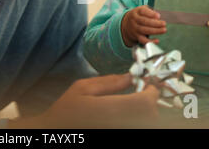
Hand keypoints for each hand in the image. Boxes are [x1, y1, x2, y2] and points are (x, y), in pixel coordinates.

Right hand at [8, 74, 159, 127]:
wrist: (56, 129)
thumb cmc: (66, 109)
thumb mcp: (82, 88)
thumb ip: (108, 82)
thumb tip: (131, 76)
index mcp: (110, 110)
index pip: (146, 102)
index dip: (152, 91)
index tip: (148, 84)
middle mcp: (119, 123)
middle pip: (151, 114)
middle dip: (149, 101)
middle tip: (141, 90)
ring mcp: (120, 128)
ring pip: (146, 121)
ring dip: (145, 110)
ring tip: (133, 100)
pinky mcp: (118, 132)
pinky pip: (136, 124)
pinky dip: (138, 117)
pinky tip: (126, 111)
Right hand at [121, 6, 166, 46]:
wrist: (126, 24)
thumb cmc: (139, 16)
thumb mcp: (142, 10)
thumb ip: (151, 12)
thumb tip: (159, 17)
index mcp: (136, 12)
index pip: (143, 11)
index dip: (151, 14)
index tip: (158, 16)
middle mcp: (134, 20)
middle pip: (144, 21)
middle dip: (155, 23)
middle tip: (164, 23)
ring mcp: (135, 29)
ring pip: (145, 30)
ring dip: (155, 31)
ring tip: (164, 30)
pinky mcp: (136, 36)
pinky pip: (143, 40)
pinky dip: (150, 41)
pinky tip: (157, 40)